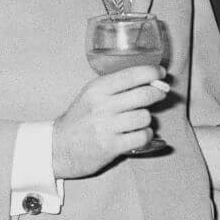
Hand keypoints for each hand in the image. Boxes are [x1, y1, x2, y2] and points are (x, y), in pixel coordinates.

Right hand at [53, 65, 167, 177]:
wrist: (58, 147)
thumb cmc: (81, 119)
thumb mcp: (92, 95)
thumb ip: (117, 86)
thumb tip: (151, 80)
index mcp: (97, 89)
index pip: (132, 74)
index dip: (152, 72)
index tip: (161, 73)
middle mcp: (102, 106)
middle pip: (145, 95)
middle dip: (158, 93)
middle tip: (159, 94)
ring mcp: (106, 127)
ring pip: (145, 117)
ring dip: (147, 119)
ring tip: (138, 121)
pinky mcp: (111, 146)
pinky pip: (142, 136)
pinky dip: (145, 135)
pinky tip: (137, 135)